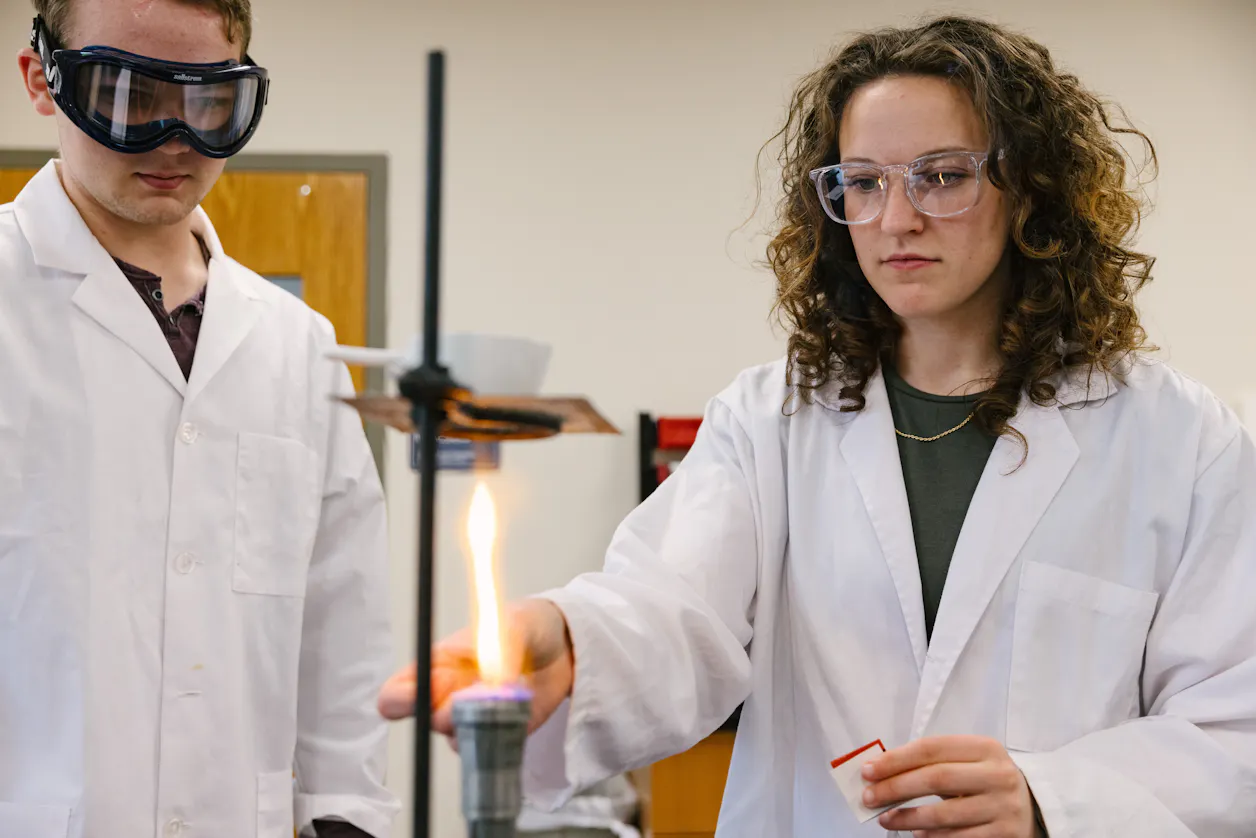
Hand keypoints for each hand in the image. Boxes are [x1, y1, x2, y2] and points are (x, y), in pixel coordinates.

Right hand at [377, 597, 574, 736]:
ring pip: (457, 739)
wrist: (565, 644)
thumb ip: (500, 650)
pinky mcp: (502, 732)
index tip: (415, 696)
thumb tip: (495, 681)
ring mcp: (475, 717)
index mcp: (440, 664)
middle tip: (464, 703)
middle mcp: (451, 695)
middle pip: (425, 720)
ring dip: (476, 726)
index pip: (400, 690)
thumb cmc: (527, 625)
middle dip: (441, 716)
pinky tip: (520, 713)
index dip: (398, 698)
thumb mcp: (512, 624)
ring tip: (504, 701)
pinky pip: (492, 747)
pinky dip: (503, 735)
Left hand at [861, 735, 1035, 836]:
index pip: (931, 749)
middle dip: (895, 788)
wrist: (1033, 806)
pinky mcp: (1005, 835)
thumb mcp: (968, 761)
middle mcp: (998, 775)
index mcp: (986, 747)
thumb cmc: (986, 780)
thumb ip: (932, 762)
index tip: (868, 770)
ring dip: (907, 818)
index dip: (896, 759)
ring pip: (945, 814)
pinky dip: (932, 837)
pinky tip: (915, 834)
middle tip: (868, 797)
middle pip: (936, 779)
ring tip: (885, 819)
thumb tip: (882, 772)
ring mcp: (1004, 806)